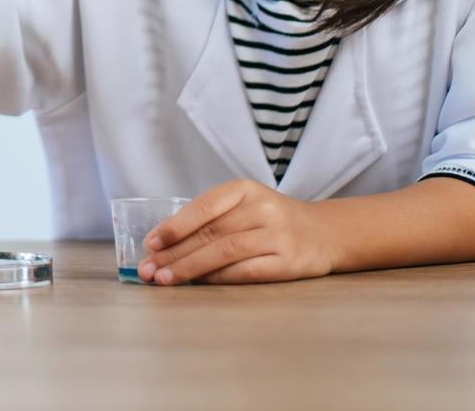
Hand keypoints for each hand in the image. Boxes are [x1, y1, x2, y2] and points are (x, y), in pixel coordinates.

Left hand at [137, 178, 342, 284]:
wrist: (326, 232)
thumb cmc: (271, 220)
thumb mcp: (244, 207)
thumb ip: (210, 220)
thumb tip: (162, 245)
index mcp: (245, 189)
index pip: (204, 206)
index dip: (175, 226)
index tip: (151, 243)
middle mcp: (262, 209)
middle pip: (209, 233)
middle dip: (173, 253)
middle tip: (148, 270)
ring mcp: (278, 235)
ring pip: (224, 252)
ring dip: (189, 268)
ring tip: (165, 280)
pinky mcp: (289, 261)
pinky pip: (245, 271)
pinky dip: (217, 278)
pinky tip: (197, 284)